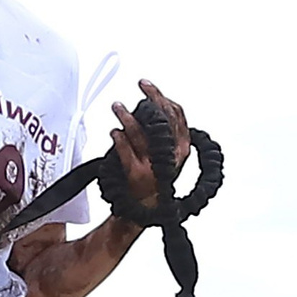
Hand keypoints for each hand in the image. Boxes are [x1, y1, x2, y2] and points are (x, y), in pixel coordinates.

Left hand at [107, 79, 189, 210]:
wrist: (146, 208)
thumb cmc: (156, 179)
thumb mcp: (170, 156)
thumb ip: (166, 135)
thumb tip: (153, 107)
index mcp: (182, 149)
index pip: (177, 115)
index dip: (162, 97)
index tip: (150, 87)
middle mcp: (170, 156)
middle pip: (162, 119)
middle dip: (150, 99)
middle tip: (139, 88)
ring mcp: (153, 165)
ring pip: (140, 133)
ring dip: (126, 117)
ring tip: (118, 107)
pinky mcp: (136, 173)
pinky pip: (126, 150)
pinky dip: (118, 138)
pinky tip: (114, 132)